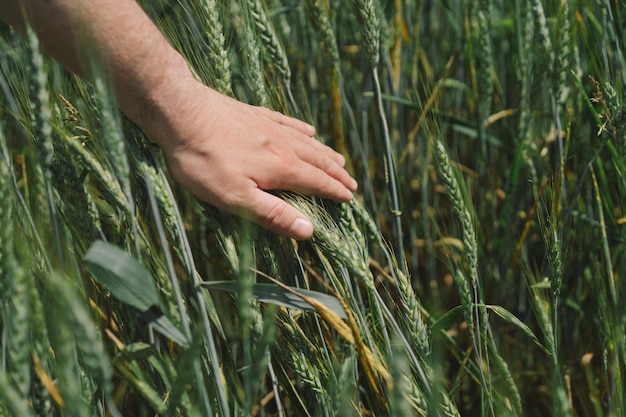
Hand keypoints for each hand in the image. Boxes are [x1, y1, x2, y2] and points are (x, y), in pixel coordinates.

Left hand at [146, 81, 357, 239]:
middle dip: (336, 174)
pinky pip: (287, 122)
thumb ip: (273, 214)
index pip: (317, 182)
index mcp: (281, 169)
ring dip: (325, 153)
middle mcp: (282, 146)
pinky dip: (302, 129)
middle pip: (317, 161)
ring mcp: (269, 127)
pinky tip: (308, 129)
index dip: (335, 191)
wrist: (180, 113)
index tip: (350, 198)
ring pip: (306, 142)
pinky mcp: (254, 115)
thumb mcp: (236, 199)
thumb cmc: (205, 162)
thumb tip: (309, 231)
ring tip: (338, 159)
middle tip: (351, 183)